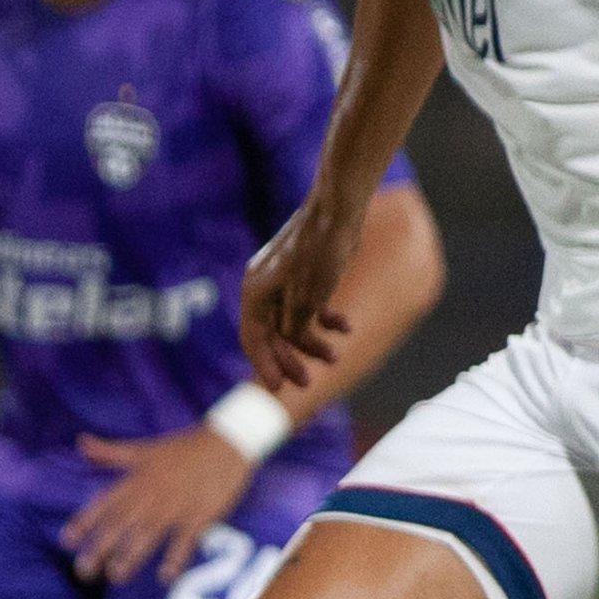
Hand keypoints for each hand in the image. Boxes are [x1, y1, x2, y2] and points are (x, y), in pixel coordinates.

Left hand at [63, 425, 260, 584]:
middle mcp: (152, 494)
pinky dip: (175, 558)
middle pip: (122, 523)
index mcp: (137, 479)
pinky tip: (165, 577)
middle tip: (84, 571)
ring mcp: (176, 506)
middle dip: (101, 546)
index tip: (66, 541)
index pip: (105, 503)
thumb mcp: (144, 448)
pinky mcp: (200, 515)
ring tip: (116, 576)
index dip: (85, 521)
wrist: (227, 443)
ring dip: (131, 555)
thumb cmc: (184, 447)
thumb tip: (81, 442)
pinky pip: (185, 540)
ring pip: (148, 533)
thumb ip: (111, 451)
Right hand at [238, 206, 356, 394]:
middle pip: (272, 334)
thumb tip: (291, 341)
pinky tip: (345, 329)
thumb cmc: (320, 250)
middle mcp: (265, 288)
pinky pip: (310, 308)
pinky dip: (325, 320)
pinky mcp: (306, 277)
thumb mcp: (308, 295)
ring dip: (312, 343)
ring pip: (293, 323)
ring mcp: (285, 282)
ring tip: (334, 358)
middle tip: (306, 383)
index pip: (253, 337)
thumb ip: (296, 324)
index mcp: (255, 291)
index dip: (265, 365)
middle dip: (289, 359)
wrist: (338, 210)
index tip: (277, 389)